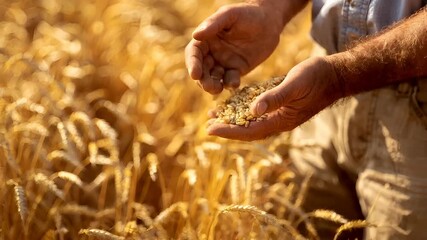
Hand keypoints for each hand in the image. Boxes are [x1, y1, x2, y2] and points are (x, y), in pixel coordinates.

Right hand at [185, 2, 284, 93]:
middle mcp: (212, 52)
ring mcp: (224, 63)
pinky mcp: (237, 70)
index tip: (195, 74)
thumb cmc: (248, 13)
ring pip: (213, 78)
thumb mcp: (230, 14)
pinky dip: (230, 84)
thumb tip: (195, 35)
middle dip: (202, 80)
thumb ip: (213, 24)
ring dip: (213, 85)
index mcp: (206, 39)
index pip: (194, 53)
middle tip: (207, 86)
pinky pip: (230, 80)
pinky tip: (234, 83)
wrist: (270, 21)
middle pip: (202, 70)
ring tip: (217, 89)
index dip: (192, 64)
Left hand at [206, 57, 343, 140]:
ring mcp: (280, 112)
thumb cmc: (316, 78)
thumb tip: (252, 111)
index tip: (210, 129)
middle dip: (227, 127)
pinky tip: (233, 102)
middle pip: (247, 128)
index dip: (229, 131)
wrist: (334, 74)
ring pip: (251, 119)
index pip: (249, 131)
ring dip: (233, 117)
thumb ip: (274, 98)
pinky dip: (244, 107)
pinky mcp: (280, 103)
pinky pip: (258, 109)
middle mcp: (278, 120)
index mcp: (281, 121)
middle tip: (207, 124)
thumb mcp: (294, 86)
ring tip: (215, 113)